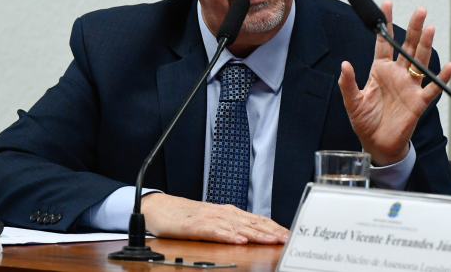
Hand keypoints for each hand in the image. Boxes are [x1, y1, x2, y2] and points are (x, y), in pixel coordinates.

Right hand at [141, 193, 288, 243]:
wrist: (160, 209)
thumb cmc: (187, 217)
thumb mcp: (213, 221)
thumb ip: (231, 227)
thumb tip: (252, 236)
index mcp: (229, 213)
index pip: (257, 219)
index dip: (274, 227)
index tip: (290, 235)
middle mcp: (223, 213)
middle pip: (252, 223)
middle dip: (272, 232)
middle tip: (289, 239)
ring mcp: (210, 218)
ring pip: (238, 227)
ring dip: (257, 234)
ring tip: (272, 241)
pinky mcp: (196, 226)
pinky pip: (215, 232)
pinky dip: (229, 236)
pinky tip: (239, 241)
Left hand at [338, 1, 450, 165]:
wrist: (377, 144)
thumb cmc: (365, 122)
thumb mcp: (352, 101)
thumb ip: (347, 83)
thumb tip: (344, 64)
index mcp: (379, 71)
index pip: (383, 43)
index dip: (386, 25)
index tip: (387, 5)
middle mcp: (396, 74)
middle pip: (407, 47)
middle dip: (413, 28)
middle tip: (420, 11)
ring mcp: (409, 86)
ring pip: (420, 61)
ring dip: (426, 45)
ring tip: (430, 28)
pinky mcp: (418, 102)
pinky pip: (432, 88)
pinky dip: (441, 78)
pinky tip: (448, 66)